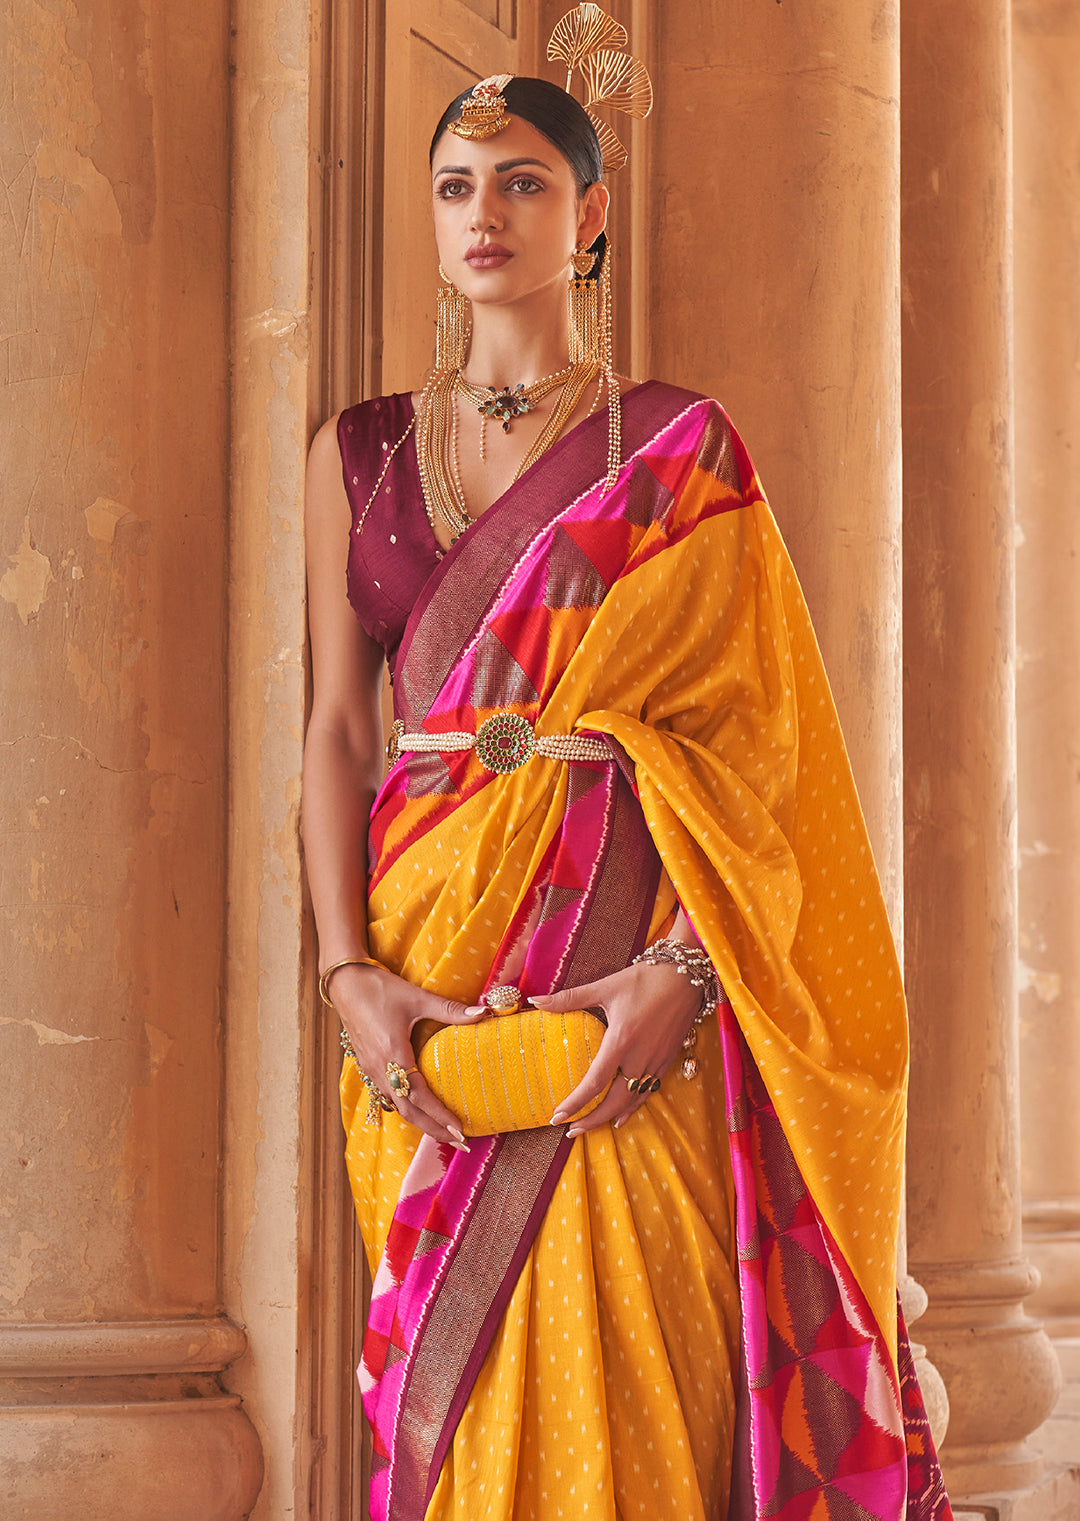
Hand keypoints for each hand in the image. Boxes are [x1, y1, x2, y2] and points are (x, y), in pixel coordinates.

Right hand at [329, 963, 485, 1150]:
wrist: (345, 983)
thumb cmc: (380, 989)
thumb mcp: (417, 998)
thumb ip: (450, 1009)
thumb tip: (483, 1012)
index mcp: (393, 1054)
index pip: (419, 1097)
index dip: (440, 1116)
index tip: (460, 1129)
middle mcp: (380, 1069)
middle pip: (408, 1112)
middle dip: (434, 1129)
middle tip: (460, 1141)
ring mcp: (371, 1069)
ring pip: (397, 1106)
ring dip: (421, 1122)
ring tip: (444, 1132)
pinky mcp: (368, 1065)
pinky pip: (389, 1096)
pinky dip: (408, 1108)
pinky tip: (420, 1109)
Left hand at [528, 958, 702, 1135]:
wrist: (687, 977)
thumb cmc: (645, 978)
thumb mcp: (606, 986)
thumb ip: (570, 998)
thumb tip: (537, 1001)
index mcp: (621, 1040)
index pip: (594, 1082)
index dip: (575, 1103)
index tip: (557, 1117)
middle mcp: (640, 1057)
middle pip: (614, 1102)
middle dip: (591, 1120)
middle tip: (570, 1130)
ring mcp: (656, 1061)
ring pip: (632, 1101)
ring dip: (610, 1117)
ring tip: (590, 1127)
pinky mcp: (667, 1059)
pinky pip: (649, 1092)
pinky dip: (634, 1107)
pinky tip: (622, 1115)